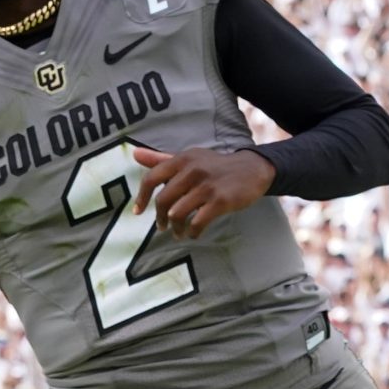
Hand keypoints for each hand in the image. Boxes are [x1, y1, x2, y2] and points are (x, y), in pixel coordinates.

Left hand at [128, 145, 274, 239]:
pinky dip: (192, 232)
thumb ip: (161, 159)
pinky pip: (198, 222)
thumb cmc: (215, 167)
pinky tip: (193, 233)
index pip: (152, 178)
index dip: (142, 197)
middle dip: (159, 218)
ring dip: (175, 228)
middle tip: (162, 227)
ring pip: (178, 213)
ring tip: (178, 233)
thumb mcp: (189, 159)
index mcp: (182, 159)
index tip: (138, 212)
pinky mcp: (220, 201)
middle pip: (163, 200)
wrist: (252, 169)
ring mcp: (207, 186)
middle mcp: (192, 170)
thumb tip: (135, 154)